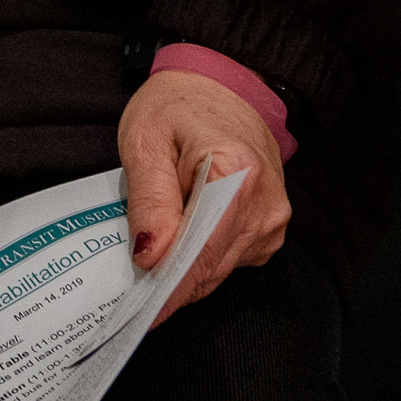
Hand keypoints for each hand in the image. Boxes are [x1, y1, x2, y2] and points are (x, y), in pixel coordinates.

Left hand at [118, 69, 290, 324]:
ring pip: (218, 271)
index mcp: (238, 175)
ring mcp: (272, 221)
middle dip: (169, 283)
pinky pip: (227, 261)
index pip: (201, 252)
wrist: (224, 85)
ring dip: (182, 272)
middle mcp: (265, 206)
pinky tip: (175, 243)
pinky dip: (198, 260)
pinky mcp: (268, 230)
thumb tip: (151, 258)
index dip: (169, 288)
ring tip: (147, 257)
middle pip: (210, 268)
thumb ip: (150, 201)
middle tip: (127, 294)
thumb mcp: (146, 140)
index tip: (141, 315)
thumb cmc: (178, 105)